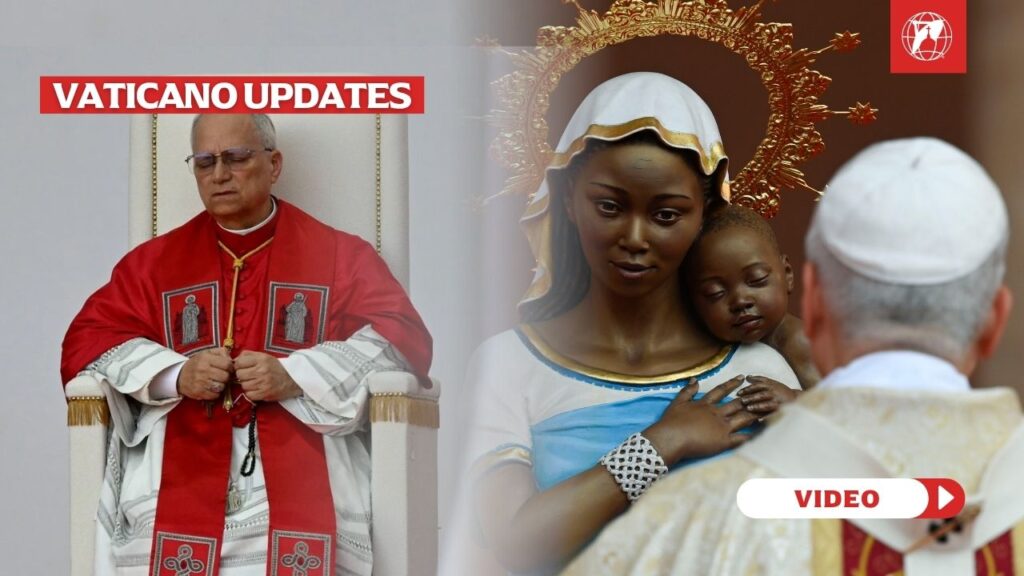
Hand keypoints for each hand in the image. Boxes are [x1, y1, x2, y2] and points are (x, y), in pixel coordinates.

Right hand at [177, 347, 233, 399]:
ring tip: (216, 381)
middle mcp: (202, 370)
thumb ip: (221, 352)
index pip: (227, 364)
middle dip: (226, 376)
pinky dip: (216, 393)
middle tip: (222, 375)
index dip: (230, 367)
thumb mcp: (207, 353)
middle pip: (225, 376)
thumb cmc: (197, 363)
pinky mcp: (198, 393)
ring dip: (221, 385)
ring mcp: (200, 382)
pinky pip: (215, 395)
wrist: (179, 375)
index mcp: (205, 358)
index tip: (228, 368)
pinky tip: (212, 388)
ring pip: (221, 386)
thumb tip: (231, 360)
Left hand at [234, 351, 301, 401]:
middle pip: (239, 374)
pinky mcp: (264, 394)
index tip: (243, 368)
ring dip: (247, 385)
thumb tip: (234, 360)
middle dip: (243, 376)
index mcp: (261, 359)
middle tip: (249, 376)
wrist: (293, 380)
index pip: (239, 362)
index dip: (239, 366)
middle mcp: (262, 370)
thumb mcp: (264, 356)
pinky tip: (257, 389)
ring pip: (243, 385)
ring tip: (255, 382)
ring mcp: (263, 383)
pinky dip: (251, 393)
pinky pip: (249, 395)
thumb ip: (248, 355)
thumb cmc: (276, 368)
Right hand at [643, 375, 758, 463]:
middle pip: (738, 404)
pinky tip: (763, 435)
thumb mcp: (678, 402)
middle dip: (751, 398)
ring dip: (756, 415)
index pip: (721, 391)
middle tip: (763, 393)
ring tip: (768, 411)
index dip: (732, 384)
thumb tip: (695, 379)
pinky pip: (741, 439)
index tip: (742, 377)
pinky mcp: (723, 441)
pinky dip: (752, 436)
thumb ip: (688, 391)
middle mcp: (717, 413)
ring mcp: (722, 427)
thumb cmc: (671, 421)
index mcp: (706, 404)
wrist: (671, 437)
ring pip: (743, 419)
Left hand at [737, 375, 798, 414]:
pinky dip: (767, 417)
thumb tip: (747, 377)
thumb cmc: (780, 390)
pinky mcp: (781, 411)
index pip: (757, 386)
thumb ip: (759, 379)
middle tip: (742, 400)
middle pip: (761, 394)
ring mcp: (778, 402)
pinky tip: (759, 420)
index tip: (738, 393)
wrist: (796, 399)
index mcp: (770, 385)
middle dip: (751, 397)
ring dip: (758, 406)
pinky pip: (774, 415)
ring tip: (749, 408)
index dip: (748, 389)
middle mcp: (774, 393)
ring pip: (767, 404)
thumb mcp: (771, 382)